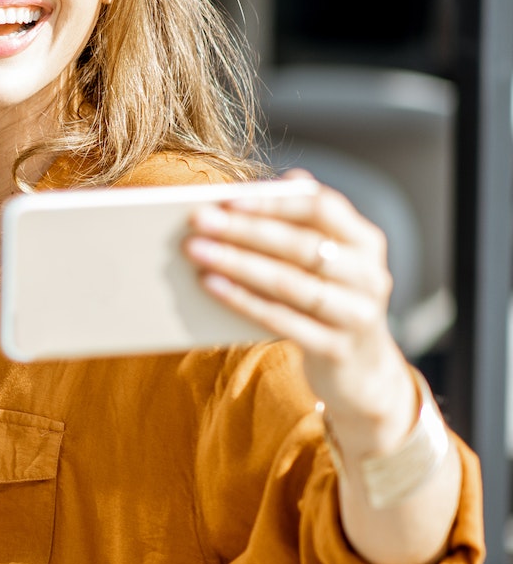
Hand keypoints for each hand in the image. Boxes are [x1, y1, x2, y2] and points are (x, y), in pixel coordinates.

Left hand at [184, 173, 418, 461]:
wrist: (362, 371)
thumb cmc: (327, 301)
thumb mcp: (324, 262)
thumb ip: (297, 227)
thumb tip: (245, 192)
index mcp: (365, 241)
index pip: (323, 208)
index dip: (275, 202)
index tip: (228, 197)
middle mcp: (369, 274)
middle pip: (302, 245)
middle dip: (245, 230)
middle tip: (196, 219)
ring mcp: (358, 314)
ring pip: (291, 283)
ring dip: (238, 264)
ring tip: (195, 250)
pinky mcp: (337, 349)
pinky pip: (283, 322)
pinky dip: (244, 301)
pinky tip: (210, 286)